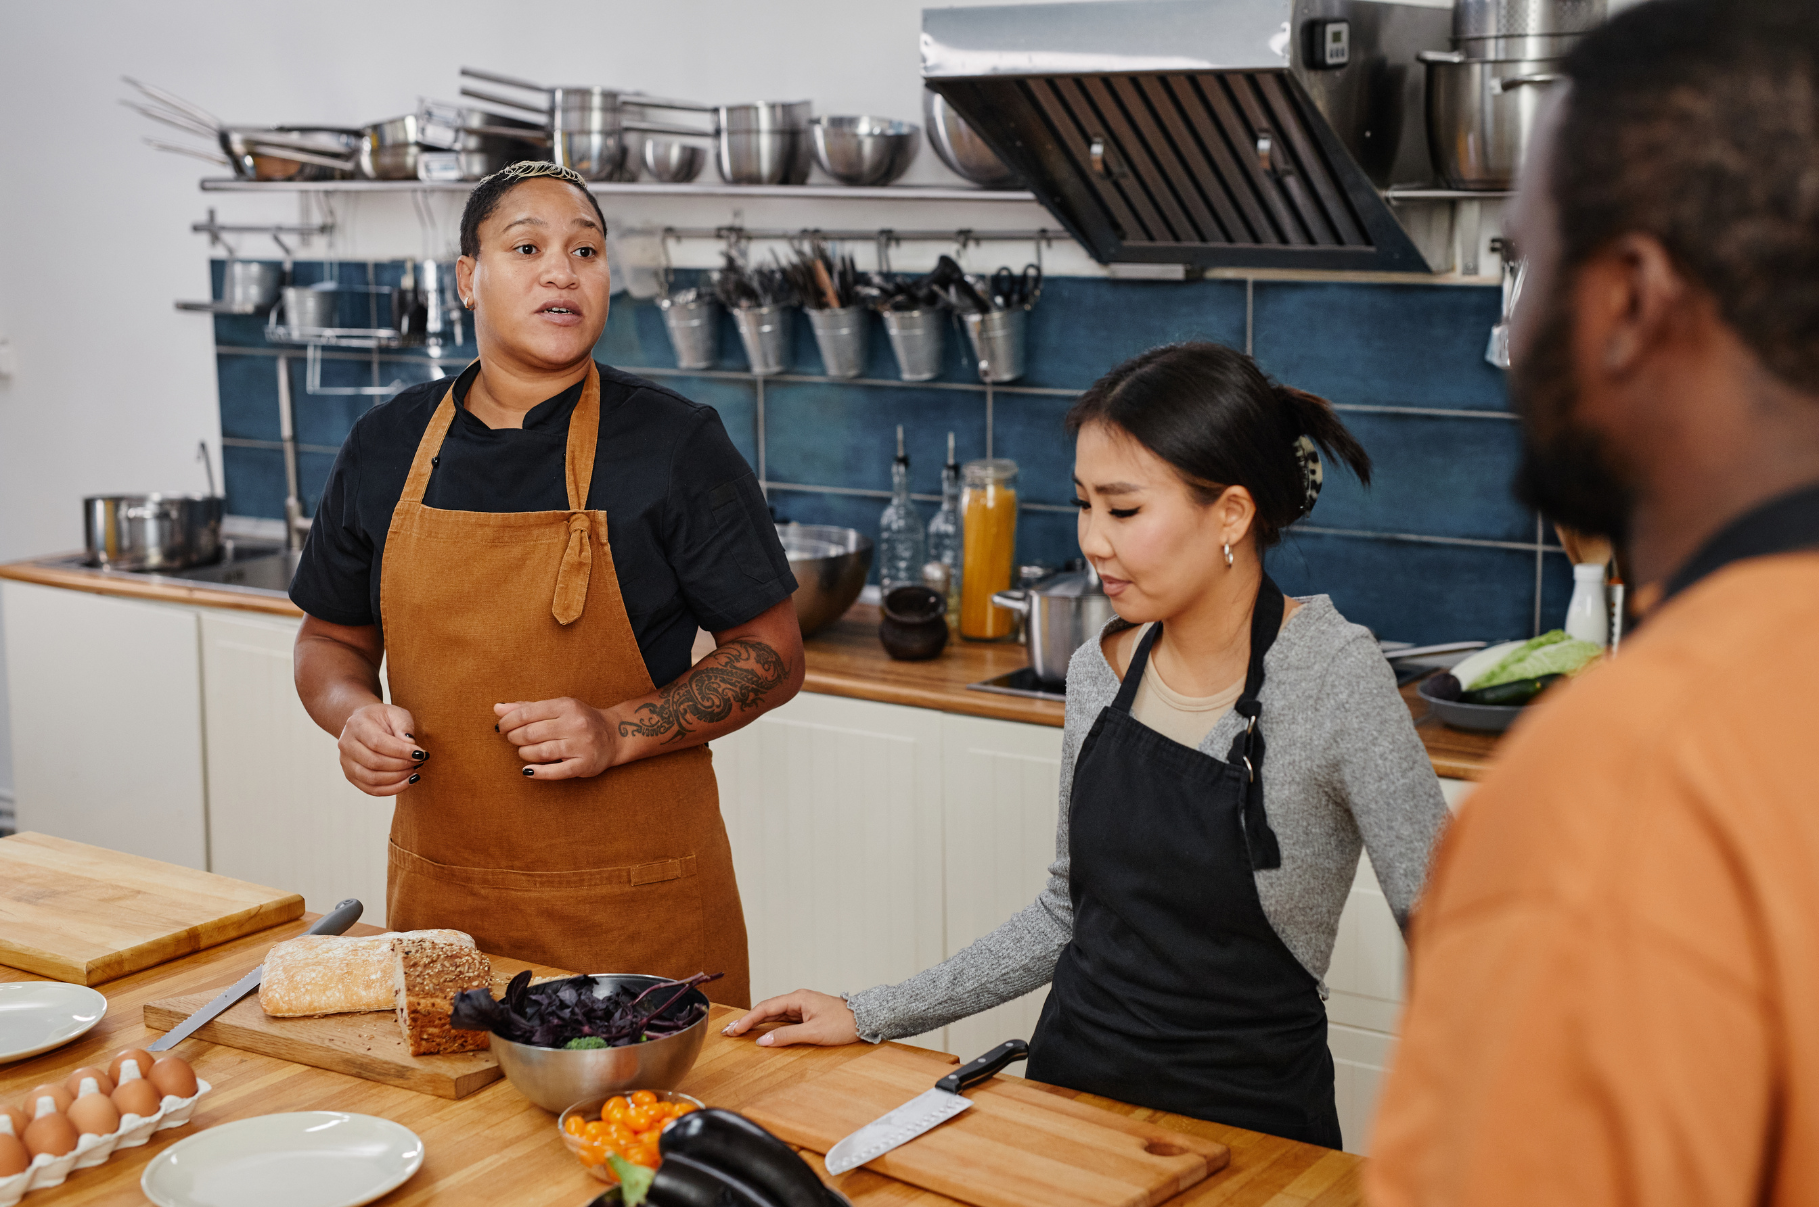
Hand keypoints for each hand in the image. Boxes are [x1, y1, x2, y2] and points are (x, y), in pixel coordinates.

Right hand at [338, 702, 423, 796]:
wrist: (362, 724)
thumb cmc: (382, 718)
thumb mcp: (396, 713)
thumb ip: (404, 727)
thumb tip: (410, 745)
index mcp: (356, 725)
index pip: (378, 743)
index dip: (401, 751)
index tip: (421, 754)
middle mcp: (346, 744)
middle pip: (374, 762)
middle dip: (401, 765)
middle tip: (420, 762)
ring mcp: (346, 762)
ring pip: (372, 779)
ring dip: (397, 778)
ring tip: (414, 771)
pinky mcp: (350, 775)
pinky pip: (371, 789)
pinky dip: (391, 789)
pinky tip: (407, 782)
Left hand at [495, 698, 617, 778]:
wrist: (614, 735)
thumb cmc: (579, 720)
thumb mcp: (557, 708)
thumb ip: (527, 708)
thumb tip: (497, 708)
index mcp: (566, 706)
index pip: (528, 713)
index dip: (508, 722)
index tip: (502, 727)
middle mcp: (574, 724)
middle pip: (531, 733)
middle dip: (515, 738)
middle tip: (513, 740)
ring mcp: (580, 745)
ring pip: (540, 752)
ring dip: (524, 754)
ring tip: (524, 752)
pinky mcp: (584, 764)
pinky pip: (555, 771)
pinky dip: (537, 772)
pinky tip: (528, 771)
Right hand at [723, 989, 859, 1047]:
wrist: (865, 1020)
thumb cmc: (843, 1024)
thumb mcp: (813, 1032)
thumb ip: (787, 1037)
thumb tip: (763, 1042)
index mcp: (798, 998)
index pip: (766, 1008)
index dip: (748, 1020)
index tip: (734, 1031)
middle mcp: (797, 999)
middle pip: (767, 1009)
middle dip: (747, 1021)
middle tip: (729, 1032)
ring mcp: (802, 1007)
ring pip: (774, 1014)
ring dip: (757, 1023)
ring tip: (739, 1032)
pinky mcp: (807, 1015)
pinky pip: (783, 1019)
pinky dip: (769, 1025)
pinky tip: (761, 1032)